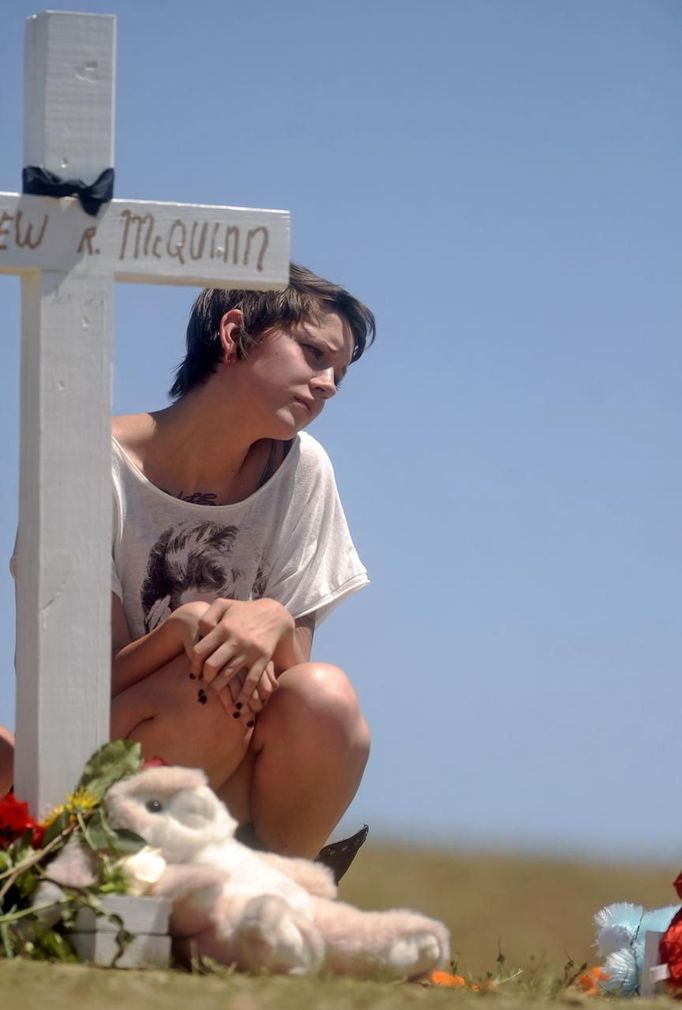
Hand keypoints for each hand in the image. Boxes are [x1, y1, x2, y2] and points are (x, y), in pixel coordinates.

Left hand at [187, 598, 292, 715]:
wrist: (273, 614)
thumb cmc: (243, 611)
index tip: (194, 672)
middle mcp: (235, 640)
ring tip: (212, 695)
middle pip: (212, 665)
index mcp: (223, 628)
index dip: (194, 664)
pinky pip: (251, 681)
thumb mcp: (223, 605)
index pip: (201, 651)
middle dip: (204, 678)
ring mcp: (249, 651)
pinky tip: (237, 704)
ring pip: (229, 675)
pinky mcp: (262, 659)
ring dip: (219, 689)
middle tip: (202, 684)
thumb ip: (207, 616)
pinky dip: (243, 695)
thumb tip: (199, 632)